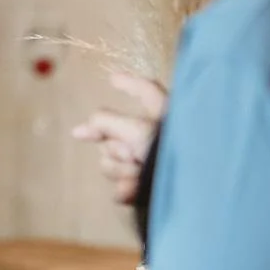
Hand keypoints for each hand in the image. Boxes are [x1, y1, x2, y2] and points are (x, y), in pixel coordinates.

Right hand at [71, 72, 165, 205]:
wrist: (190, 190)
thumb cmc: (167, 151)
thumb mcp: (137, 130)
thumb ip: (107, 123)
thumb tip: (78, 131)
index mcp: (161, 114)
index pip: (145, 91)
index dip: (129, 83)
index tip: (112, 79)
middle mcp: (153, 135)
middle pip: (112, 134)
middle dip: (118, 148)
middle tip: (133, 155)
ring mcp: (146, 163)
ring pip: (112, 162)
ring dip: (123, 169)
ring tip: (139, 174)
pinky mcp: (143, 188)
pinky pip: (120, 186)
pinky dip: (125, 189)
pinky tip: (131, 189)